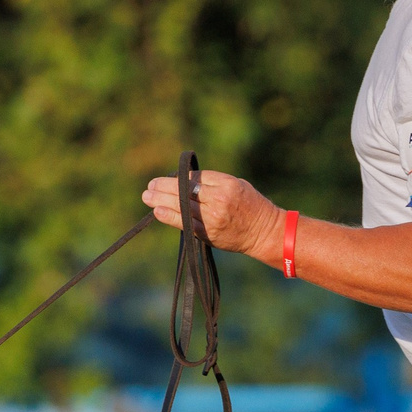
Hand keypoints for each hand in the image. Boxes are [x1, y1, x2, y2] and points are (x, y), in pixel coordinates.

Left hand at [141, 169, 285, 262]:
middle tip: (150, 185)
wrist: (264, 232)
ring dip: (161, 200)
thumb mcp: (236, 185)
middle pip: (184, 190)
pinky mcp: (208, 234)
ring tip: (147, 196)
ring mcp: (212, 218)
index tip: (166, 179)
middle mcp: (218, 200)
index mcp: (226, 184)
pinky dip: (169, 216)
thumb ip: (213, 183)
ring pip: (181, 206)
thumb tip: (184, 181)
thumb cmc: (250, 205)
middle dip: (164, 187)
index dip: (178, 178)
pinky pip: (185, 223)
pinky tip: (157, 211)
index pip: (195, 178)